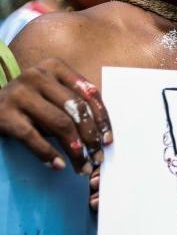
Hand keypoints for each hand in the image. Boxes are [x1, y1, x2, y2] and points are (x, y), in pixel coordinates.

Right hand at [0, 57, 109, 174]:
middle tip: (97, 159)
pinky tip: (58, 165)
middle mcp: (37, 76)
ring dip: (75, 149)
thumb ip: (74, 103)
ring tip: (82, 166)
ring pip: (59, 124)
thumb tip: (102, 135)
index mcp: (55, 67)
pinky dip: (48, 154)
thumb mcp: (51, 94)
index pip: (89, 93)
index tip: (108, 140)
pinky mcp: (3, 114)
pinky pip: (33, 137)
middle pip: (76, 110)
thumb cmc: (28, 102)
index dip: (102, 119)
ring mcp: (19, 94)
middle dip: (90, 137)